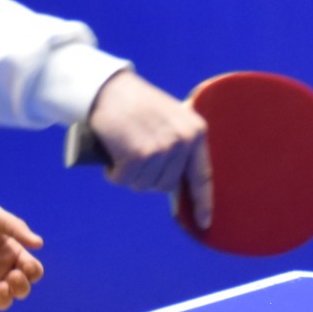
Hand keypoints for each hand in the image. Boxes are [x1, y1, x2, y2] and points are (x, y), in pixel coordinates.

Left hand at [0, 202, 43, 311]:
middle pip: (21, 290)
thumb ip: (17, 228)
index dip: (33, 272)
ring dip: (5, 299)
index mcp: (11, 253)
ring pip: (3, 302)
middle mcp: (1, 271)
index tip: (25, 265)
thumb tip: (39, 244)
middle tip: (11, 277)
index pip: (32, 270)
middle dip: (21, 288)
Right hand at [86, 70, 211, 229]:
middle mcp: (183, 141)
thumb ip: (180, 145)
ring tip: (123, 150)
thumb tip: (181, 184)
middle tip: (135, 156)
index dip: (202, 203)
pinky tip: (112, 154)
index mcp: (195, 132)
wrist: (109, 88)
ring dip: (129, 174)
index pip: (202, 176)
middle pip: (166, 186)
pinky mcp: (138, 155)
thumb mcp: (171, 119)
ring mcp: (161, 149)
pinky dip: (114, 173)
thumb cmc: (137, 104)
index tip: (203, 223)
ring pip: (143, 185)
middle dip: (147, 178)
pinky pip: (123, 179)